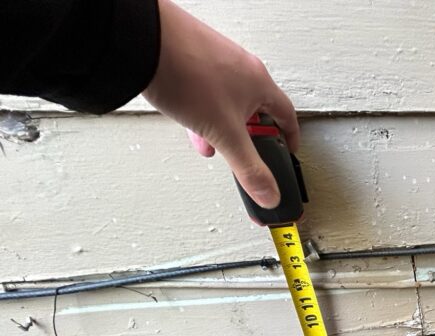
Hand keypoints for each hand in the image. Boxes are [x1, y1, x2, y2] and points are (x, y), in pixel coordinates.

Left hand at [142, 0, 298, 208]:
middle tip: (245, 151)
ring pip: (227, 100)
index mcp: (260, 82)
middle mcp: (241, 67)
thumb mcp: (224, 134)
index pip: (287, 114)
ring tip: (209, 139)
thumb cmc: (187, 74)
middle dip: (247, 135)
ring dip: (221, 124)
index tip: (287, 148)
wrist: (143, 41)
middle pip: (256, 108)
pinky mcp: (191, 56)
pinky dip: (201, 108)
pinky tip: (187, 117)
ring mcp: (216, 59)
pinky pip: (205, 88)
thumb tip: (268, 193)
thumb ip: (248, 168)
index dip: (289, 136)